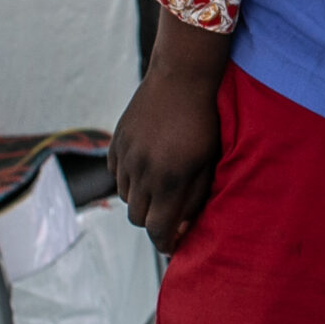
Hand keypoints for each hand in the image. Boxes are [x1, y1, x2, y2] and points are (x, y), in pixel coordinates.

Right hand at [111, 14, 232, 252]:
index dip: (165, 242)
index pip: (158, 229)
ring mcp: (126, 157)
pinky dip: (129, 179)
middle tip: (169, 216)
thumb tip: (184, 226)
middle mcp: (143, 172)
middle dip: (154, 222)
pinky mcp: (116, 142)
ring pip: (126, 198)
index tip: (173, 245)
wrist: (182, 78)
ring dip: (141, 200)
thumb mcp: (209, 163)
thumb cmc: (205, 122)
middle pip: (138, 218)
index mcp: (170, 180)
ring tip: (161, 187)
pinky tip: (147, 168)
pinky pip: (115, 175)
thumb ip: (195, 197)